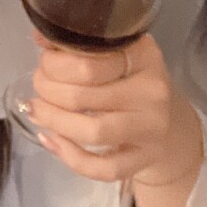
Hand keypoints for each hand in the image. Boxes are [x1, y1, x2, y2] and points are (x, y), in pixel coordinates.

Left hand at [26, 31, 202, 188]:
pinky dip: (70, 157)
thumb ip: (77, 45)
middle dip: (47, 90)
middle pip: (83, 95)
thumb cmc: (130, 79)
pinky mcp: (146, 158)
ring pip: (93, 131)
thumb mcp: (112, 53)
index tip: (44, 62)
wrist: (170, 119)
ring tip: (37, 110)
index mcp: (143, 55)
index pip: (88, 61)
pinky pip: (104, 167)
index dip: (55, 64)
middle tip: (39, 85)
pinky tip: (50, 140)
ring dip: (54, 121)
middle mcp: (152, 91)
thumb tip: (40, 38)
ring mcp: (151, 128)